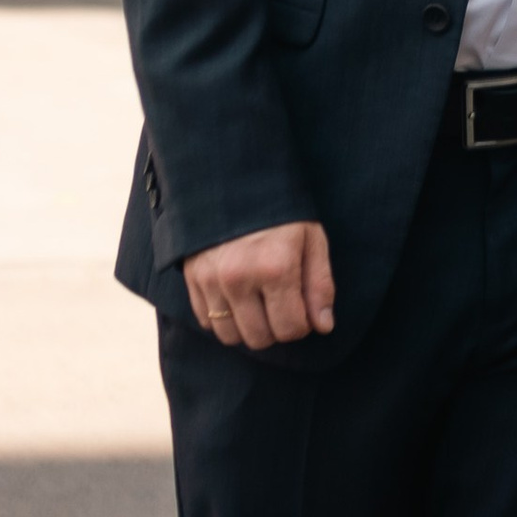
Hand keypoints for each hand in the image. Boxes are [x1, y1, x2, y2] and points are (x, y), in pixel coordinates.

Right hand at [181, 220, 335, 350]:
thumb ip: (320, 284)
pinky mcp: (192, 279)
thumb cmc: (281, 210)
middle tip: (280, 302)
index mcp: (276, 266)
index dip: (302, 323)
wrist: (234, 178)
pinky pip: (206, 322)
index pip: (291, 328)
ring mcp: (211, 280)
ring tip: (258, 301)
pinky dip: (222, 317)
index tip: (302, 306)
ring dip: (247, 326)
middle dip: (276, 327)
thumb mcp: (311, 238)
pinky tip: (236, 296)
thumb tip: (323, 326)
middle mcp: (240, 277)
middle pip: (260, 338)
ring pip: (231, 336)